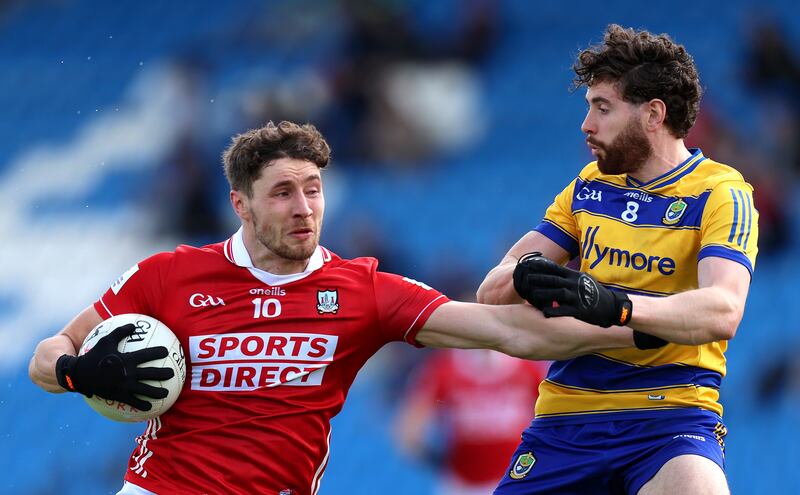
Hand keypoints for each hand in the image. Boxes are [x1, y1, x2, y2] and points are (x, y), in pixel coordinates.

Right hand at [55, 323, 173, 410]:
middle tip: (172, 373)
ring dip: (158, 392)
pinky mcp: (118, 396)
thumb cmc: (93, 356)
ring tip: (166, 393)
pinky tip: (150, 407)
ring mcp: (124, 386)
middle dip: (164, 374)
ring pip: (146, 390)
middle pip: (151, 374)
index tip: (167, 352)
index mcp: (126, 359)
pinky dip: (142, 405)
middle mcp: (127, 373)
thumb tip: (134, 325)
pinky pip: (133, 402)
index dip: (159, 352)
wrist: (78, 375)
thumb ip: (120, 332)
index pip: (147, 354)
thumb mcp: (105, 341)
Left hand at [515, 255, 630, 326]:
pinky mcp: (579, 310)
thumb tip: (552, 270)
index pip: (555, 268)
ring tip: (531, 295)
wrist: (613, 307)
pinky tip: (544, 312)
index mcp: (574, 276)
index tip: (529, 264)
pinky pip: (564, 310)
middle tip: (525, 278)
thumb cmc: (594, 293)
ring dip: (543, 294)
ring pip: (557, 293)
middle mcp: (575, 284)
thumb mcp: (582, 280)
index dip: (542, 266)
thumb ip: (568, 276)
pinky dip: (553, 311)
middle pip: (553, 280)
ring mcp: (577, 297)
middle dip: (538, 278)